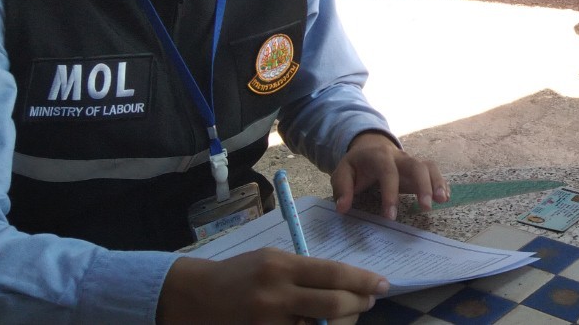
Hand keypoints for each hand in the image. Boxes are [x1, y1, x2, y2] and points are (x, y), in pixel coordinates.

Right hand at [156, 248, 387, 324]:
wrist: (195, 296)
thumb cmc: (240, 273)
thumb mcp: (272, 260)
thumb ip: (305, 272)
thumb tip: (345, 283)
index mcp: (282, 266)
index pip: (334, 274)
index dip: (363, 281)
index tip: (383, 284)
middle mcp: (277, 294)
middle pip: (334, 304)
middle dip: (359, 304)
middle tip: (369, 300)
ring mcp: (269, 321)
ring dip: (342, 322)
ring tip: (348, 313)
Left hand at [331, 131, 448, 218]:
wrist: (369, 147)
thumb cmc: (356, 164)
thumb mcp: (342, 172)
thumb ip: (342, 189)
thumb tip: (343, 208)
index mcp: (379, 156)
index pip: (388, 172)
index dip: (390, 194)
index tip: (390, 217)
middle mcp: (399, 157)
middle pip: (417, 165)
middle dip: (423, 185)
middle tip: (425, 208)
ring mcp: (411, 161)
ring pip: (429, 166)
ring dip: (437, 183)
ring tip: (442, 201)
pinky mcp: (418, 168)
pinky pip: (433, 171)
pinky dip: (441, 183)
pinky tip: (444, 197)